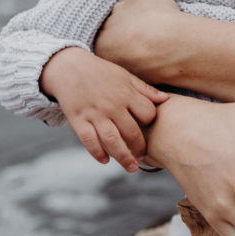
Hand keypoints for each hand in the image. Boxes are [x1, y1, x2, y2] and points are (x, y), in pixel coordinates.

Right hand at [40, 47, 168, 171]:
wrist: (69, 68)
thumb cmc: (100, 72)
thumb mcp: (124, 76)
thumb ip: (144, 89)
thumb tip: (165, 99)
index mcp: (126, 93)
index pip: (148, 114)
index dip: (151, 122)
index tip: (148, 128)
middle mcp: (112, 106)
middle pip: (132, 132)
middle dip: (140, 148)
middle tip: (143, 156)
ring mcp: (94, 114)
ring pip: (112, 141)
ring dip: (123, 157)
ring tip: (131, 167)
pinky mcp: (78, 120)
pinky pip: (89, 141)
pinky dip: (97, 153)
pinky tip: (105, 160)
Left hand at [89, 0, 179, 79]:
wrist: (187, 50)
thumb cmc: (157, 18)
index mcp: (96, 41)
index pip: (87, 26)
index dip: (93, 16)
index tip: (100, 8)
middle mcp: (106, 62)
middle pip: (101, 43)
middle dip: (106, 34)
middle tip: (118, 20)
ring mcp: (125, 74)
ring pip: (118, 57)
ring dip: (123, 48)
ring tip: (133, 34)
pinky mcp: (144, 81)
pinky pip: (136, 67)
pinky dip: (140, 58)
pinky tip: (149, 50)